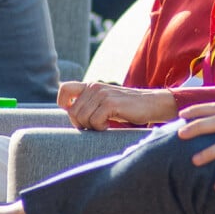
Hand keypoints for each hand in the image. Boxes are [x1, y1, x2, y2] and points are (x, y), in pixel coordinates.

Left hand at [57, 81, 177, 129]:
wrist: (151, 104)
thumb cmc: (126, 108)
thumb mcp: (104, 102)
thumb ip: (89, 103)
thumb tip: (69, 114)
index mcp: (90, 85)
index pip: (64, 89)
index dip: (63, 103)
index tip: (76, 116)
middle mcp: (94, 86)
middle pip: (72, 111)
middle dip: (81, 124)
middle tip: (95, 127)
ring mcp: (102, 93)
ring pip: (82, 117)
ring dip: (91, 127)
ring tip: (104, 125)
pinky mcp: (111, 103)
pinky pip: (94, 121)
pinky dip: (100, 128)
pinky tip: (109, 126)